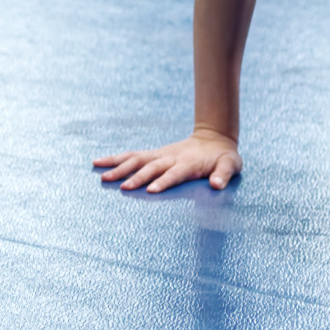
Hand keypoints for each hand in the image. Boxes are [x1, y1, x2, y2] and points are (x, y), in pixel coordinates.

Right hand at [93, 127, 241, 192]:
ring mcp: (161, 154)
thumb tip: (217, 185)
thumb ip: (225, 174)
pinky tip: (97, 163)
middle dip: (138, 177)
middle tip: (123, 189)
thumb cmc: (224, 157)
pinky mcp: (154, 154)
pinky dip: (115, 158)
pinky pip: (132, 155)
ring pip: (137, 160)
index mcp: (189, 163)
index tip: (151, 191)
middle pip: (152, 167)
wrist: (215, 138)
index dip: (164, 181)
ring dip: (121, 167)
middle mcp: (172, 157)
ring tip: (102, 177)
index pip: (175, 173)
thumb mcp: (232, 164)